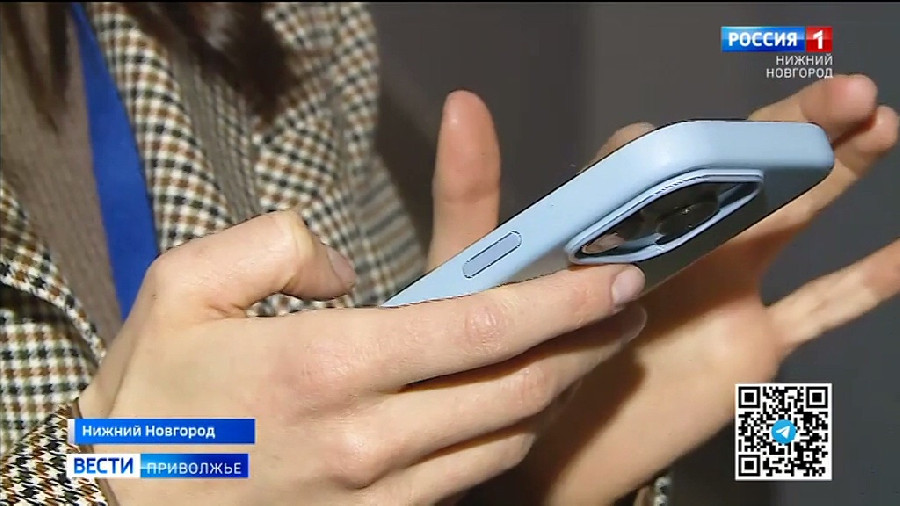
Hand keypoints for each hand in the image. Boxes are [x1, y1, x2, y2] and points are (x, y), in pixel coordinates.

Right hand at [76, 92, 646, 505]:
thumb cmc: (152, 401)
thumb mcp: (179, 286)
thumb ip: (274, 248)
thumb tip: (347, 267)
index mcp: (331, 364)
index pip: (481, 328)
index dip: (562, 302)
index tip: (614, 278)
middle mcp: (371, 435)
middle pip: (517, 388)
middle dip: (586, 343)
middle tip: (623, 306)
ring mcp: (382, 491)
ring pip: (507, 438)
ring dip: (562, 391)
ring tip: (590, 348)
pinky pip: (473, 477)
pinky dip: (513, 434)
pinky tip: (526, 404)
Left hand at [512, 74, 899, 503]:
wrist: (545, 450)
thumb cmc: (511, 355)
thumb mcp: (480, 272)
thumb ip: (473, 194)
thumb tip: (463, 102)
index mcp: (620, 219)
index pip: (645, 161)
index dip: (667, 146)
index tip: (665, 145)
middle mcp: (678, 242)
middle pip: (742, 169)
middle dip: (790, 128)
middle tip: (846, 91)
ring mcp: (723, 288)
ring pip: (794, 217)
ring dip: (838, 171)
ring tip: (883, 121)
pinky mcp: (753, 339)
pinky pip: (823, 307)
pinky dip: (869, 282)